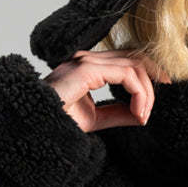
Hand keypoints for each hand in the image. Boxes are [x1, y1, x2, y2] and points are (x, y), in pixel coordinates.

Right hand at [42, 49, 170, 133]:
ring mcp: (86, 61)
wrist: (34, 128)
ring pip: (134, 65)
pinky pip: (126, 74)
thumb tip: (142, 113)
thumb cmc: (54, 123)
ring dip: (146, 92)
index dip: (146, 79)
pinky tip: (138, 112)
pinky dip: (139, 93)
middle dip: (152, 81)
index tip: (149, 106)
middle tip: (153, 108)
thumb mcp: (95, 119)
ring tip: (142, 116)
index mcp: (88, 67)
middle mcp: (87, 59)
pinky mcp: (86, 69)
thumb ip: (118, 113)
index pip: (126, 61)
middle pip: (134, 58)